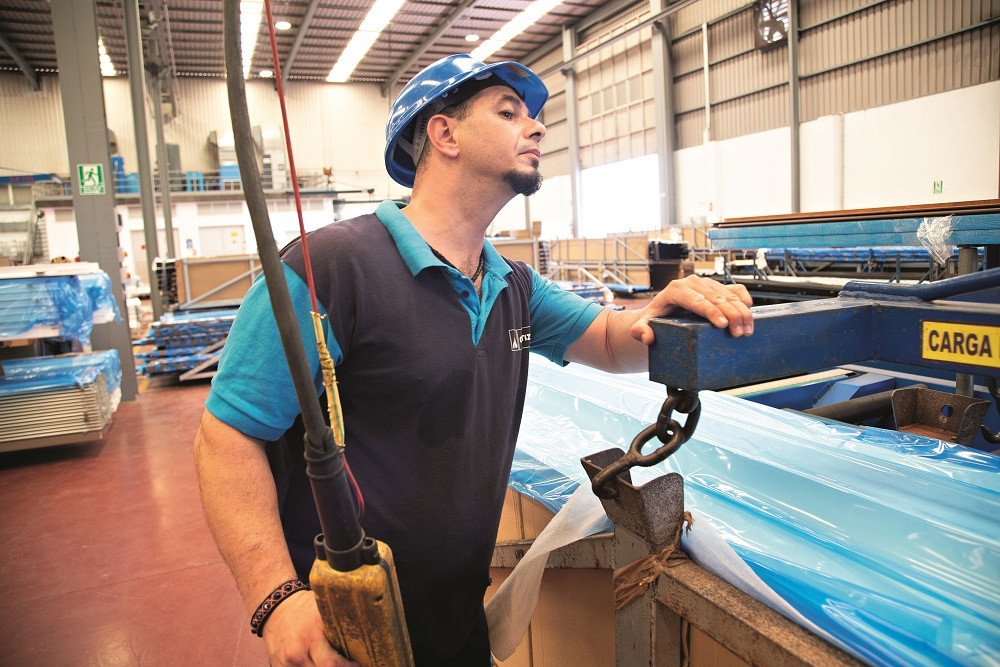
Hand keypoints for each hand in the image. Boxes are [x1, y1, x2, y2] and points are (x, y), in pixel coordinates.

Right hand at [263, 591, 358, 665]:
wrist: (275, 608)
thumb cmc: (304, 608)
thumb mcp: (323, 609)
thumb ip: (340, 620)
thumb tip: (369, 624)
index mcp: (310, 637)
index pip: (332, 664)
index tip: (359, 664)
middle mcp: (297, 654)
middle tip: (350, 665)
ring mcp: (286, 664)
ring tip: (337, 664)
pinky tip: (317, 663)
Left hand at [630, 275, 752, 343]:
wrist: (662, 311)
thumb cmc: (654, 319)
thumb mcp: (642, 325)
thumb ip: (639, 331)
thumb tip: (646, 337)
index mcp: (676, 289)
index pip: (697, 300)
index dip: (711, 312)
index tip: (722, 325)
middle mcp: (693, 283)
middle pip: (717, 298)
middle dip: (731, 315)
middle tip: (739, 334)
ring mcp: (707, 284)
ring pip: (729, 294)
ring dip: (741, 311)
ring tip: (747, 330)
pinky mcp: (718, 287)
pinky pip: (735, 289)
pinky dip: (744, 299)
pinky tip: (750, 312)